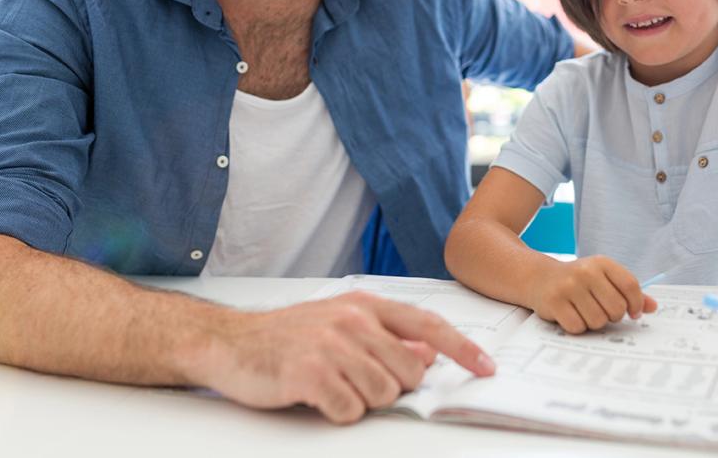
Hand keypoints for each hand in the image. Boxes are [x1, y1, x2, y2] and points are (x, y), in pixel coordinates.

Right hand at [189, 291, 494, 422]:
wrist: (231, 343)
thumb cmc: (287, 335)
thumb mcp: (342, 323)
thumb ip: (386, 335)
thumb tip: (428, 351)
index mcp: (365, 305)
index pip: (428, 324)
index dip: (462, 348)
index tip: (486, 367)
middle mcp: (352, 320)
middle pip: (409, 372)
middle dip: (392, 388)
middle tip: (356, 381)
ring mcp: (332, 345)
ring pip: (383, 394)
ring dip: (362, 401)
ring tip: (334, 386)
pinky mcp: (311, 372)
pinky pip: (351, 410)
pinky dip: (338, 412)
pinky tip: (318, 397)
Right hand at [528, 255, 656, 333]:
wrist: (539, 277)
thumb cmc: (578, 281)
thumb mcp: (603, 278)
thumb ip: (627, 292)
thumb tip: (653, 307)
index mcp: (601, 263)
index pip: (630, 285)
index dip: (636, 303)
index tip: (632, 313)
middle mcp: (585, 271)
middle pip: (616, 307)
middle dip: (613, 316)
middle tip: (602, 310)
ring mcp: (568, 286)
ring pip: (598, 321)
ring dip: (593, 322)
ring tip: (584, 311)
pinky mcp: (554, 302)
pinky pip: (578, 327)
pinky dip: (577, 327)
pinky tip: (571, 315)